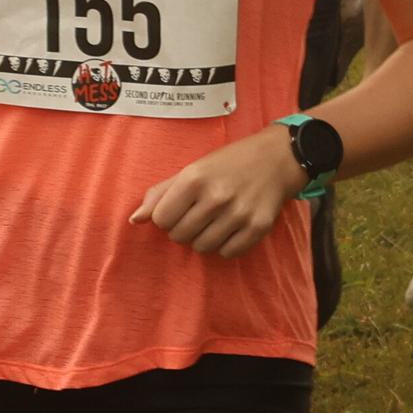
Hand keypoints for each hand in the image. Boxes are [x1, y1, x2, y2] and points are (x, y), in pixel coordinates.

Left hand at [130, 132, 308, 258]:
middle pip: (179, 235)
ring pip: (201, 247)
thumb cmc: (228, 163)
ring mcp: (239, 214)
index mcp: (194, 179)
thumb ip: (160, 193)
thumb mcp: (192, 169)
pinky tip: (229, 227)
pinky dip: (224, 245)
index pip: (160, 219)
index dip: (165, 216)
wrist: (277, 158)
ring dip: (202, 238)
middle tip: (196, 214)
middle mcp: (216, 197)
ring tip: (212, 221)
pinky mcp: (258, 227)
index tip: (178, 208)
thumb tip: (135, 220)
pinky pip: (227, 253)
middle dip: (182, 228)